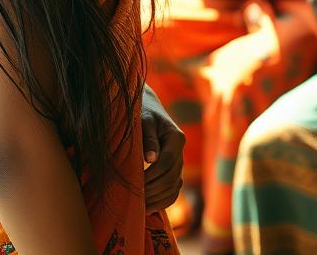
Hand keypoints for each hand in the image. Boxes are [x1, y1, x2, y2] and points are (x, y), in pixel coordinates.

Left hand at [140, 87, 184, 213]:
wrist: (148, 109)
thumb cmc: (142, 112)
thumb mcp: (143, 120)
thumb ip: (148, 138)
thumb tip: (151, 159)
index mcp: (176, 137)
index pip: (167, 161)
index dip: (153, 174)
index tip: (136, 182)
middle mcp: (181, 151)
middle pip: (172, 177)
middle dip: (154, 189)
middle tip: (136, 197)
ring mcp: (179, 162)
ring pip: (175, 187)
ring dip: (158, 199)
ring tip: (140, 206)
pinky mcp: (174, 170)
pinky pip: (173, 190)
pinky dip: (163, 200)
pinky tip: (148, 207)